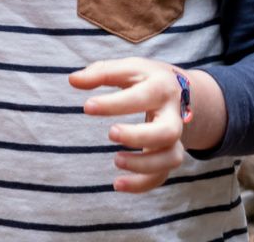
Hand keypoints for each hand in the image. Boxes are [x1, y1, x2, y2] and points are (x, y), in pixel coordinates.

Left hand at [69, 58, 185, 193]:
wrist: (180, 91)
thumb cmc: (146, 78)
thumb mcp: (128, 68)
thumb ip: (101, 73)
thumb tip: (73, 80)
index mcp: (161, 87)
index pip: (140, 96)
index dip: (113, 104)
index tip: (87, 107)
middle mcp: (174, 114)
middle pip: (167, 131)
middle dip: (139, 136)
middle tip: (111, 133)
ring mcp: (176, 137)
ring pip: (170, 157)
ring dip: (144, 164)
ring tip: (116, 160)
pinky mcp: (171, 154)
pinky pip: (162, 175)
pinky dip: (142, 184)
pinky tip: (118, 184)